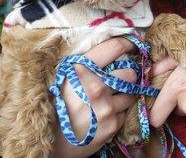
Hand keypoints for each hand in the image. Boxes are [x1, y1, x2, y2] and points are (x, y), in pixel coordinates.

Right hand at [53, 38, 136, 157]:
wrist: (52, 142)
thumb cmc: (57, 105)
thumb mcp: (64, 77)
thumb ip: (85, 63)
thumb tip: (112, 47)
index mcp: (81, 70)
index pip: (114, 48)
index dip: (128, 44)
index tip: (133, 45)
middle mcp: (95, 87)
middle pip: (130, 72)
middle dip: (128, 74)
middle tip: (121, 78)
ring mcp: (106, 108)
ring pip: (131, 93)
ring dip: (124, 94)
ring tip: (110, 98)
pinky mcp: (113, 125)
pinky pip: (125, 111)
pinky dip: (119, 111)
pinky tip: (105, 114)